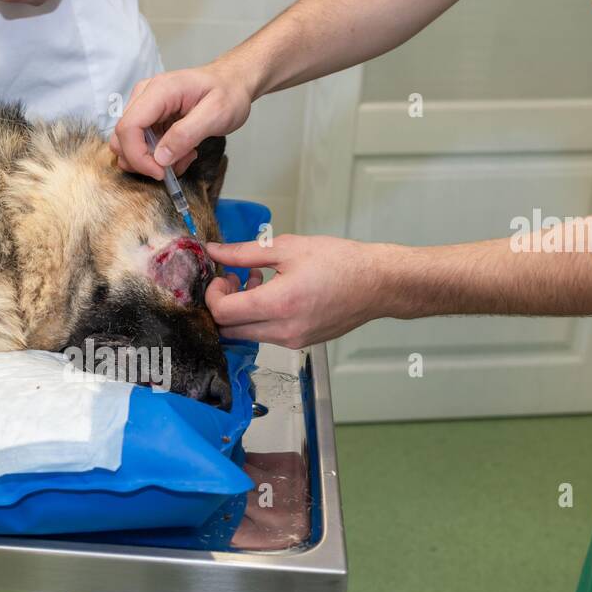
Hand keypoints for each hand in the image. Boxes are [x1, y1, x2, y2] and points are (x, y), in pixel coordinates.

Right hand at [110, 62, 254, 178]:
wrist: (232, 82)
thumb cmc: (228, 93)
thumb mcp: (216, 114)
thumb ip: (186, 135)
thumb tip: (160, 157)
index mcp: (159, 91)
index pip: (128, 127)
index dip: (138, 156)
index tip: (160, 173)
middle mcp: (145, 96)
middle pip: (121, 138)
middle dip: (143, 161)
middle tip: (173, 167)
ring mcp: (145, 107)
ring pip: (128, 144)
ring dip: (152, 161)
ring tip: (183, 156)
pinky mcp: (149, 117)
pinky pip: (142, 144)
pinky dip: (159, 156)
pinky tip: (182, 151)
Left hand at [205, 234, 394, 347]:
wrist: (378, 284)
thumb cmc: (340, 262)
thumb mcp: (287, 248)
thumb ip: (244, 252)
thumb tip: (214, 251)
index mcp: (278, 304)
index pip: (222, 313)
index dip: (213, 294)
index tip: (221, 275)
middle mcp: (283, 330)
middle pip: (228, 330)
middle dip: (223, 304)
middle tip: (234, 278)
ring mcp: (292, 341)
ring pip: (246, 334)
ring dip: (241, 311)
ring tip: (257, 280)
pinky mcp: (300, 343)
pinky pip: (266, 335)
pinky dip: (259, 317)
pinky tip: (274, 292)